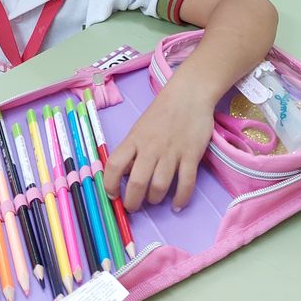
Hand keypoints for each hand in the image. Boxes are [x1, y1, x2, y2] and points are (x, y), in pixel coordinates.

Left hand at [103, 75, 214, 212]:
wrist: (189, 94)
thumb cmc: (162, 112)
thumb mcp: (139, 128)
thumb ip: (132, 151)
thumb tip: (122, 176)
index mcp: (134, 139)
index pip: (113, 165)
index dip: (109, 185)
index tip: (113, 195)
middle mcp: (151, 148)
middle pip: (136, 183)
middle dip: (132, 202)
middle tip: (134, 206)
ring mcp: (172, 152)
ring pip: (159, 186)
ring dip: (155, 199)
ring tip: (155, 199)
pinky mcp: (191, 155)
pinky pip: (186, 183)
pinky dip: (181, 198)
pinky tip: (177, 203)